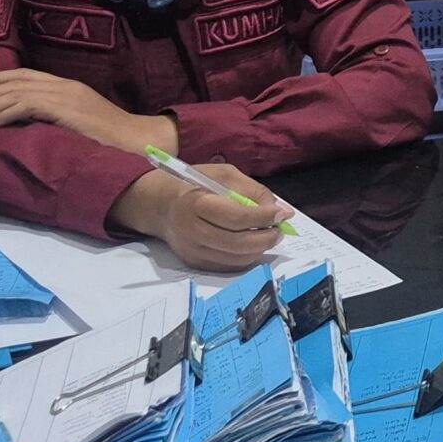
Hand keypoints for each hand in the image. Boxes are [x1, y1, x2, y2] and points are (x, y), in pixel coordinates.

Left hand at [0, 70, 174, 155]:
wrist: (139, 140)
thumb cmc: (111, 139)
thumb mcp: (79, 123)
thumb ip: (56, 118)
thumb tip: (29, 126)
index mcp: (66, 87)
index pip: (24, 76)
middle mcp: (64, 86)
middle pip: (15, 82)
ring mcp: (66, 96)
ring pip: (16, 93)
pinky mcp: (68, 109)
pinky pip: (29, 106)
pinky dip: (7, 113)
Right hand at [110, 165, 287, 271]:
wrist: (159, 205)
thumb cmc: (193, 184)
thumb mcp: (222, 175)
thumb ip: (251, 190)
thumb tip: (279, 210)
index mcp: (196, 204)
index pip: (237, 217)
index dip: (264, 217)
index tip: (283, 213)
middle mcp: (192, 232)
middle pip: (238, 243)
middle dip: (267, 237)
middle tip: (281, 229)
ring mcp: (192, 251)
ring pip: (236, 258)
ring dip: (260, 249)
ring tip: (271, 235)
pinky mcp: (194, 263)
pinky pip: (228, 266)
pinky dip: (246, 257)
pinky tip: (254, 245)